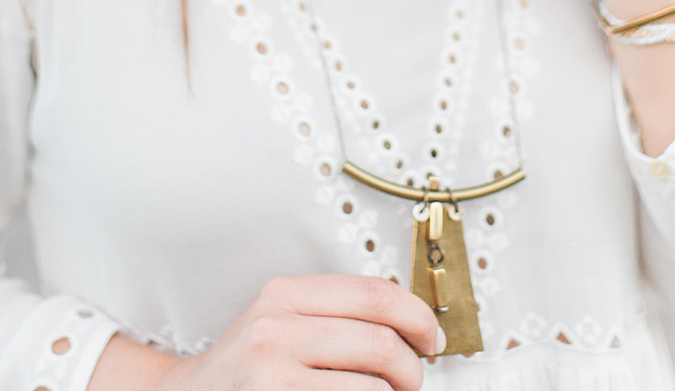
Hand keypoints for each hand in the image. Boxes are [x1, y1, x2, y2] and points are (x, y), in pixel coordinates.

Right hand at [153, 274, 444, 390]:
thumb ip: (332, 316)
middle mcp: (275, 328)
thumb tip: (409, 329)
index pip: (374, 293)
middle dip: (411, 370)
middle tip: (412, 382)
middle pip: (380, 342)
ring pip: (372, 387)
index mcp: (284, 295)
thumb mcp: (279, 324)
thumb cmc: (243, 372)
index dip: (417, 316)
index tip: (431, 338)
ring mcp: (271, 374)